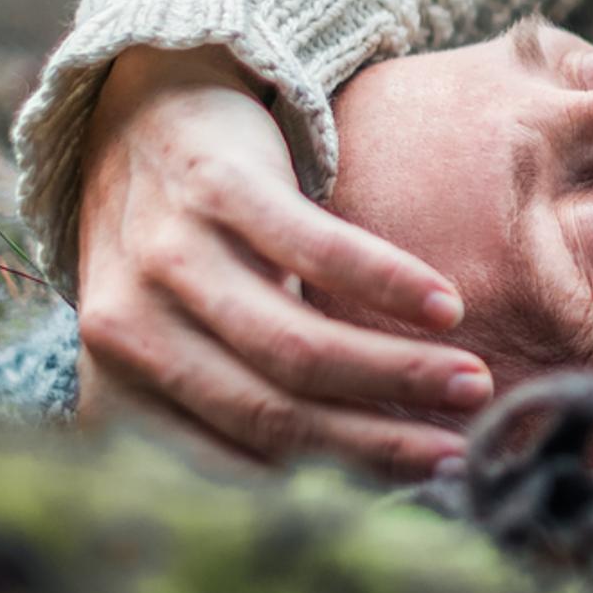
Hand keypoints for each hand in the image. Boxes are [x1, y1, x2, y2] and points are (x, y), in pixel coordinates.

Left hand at [74, 44, 486, 476]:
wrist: (134, 106)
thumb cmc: (176, 243)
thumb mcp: (175, 330)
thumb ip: (226, 402)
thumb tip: (340, 487)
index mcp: (119, 381)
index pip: (235, 458)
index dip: (332, 481)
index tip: (416, 485)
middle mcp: (129, 327)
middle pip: (271, 412)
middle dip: (378, 441)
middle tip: (460, 451)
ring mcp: (169, 254)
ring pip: (296, 346)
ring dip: (398, 372)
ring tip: (472, 382)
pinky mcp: (215, 185)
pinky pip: (314, 250)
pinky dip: (388, 285)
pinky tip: (446, 306)